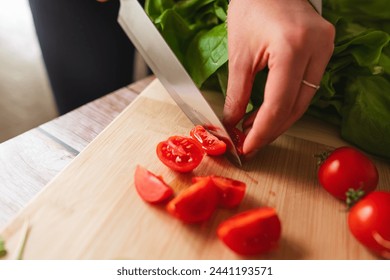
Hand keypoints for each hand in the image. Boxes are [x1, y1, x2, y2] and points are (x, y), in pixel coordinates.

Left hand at [223, 0, 334, 155]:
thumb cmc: (251, 7)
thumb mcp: (239, 54)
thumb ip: (237, 93)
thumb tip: (232, 122)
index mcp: (292, 47)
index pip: (279, 103)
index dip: (262, 131)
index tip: (247, 146)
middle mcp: (317, 48)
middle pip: (295, 106)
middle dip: (270, 129)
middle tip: (249, 142)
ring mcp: (325, 48)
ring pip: (303, 100)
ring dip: (278, 119)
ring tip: (254, 129)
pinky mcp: (324, 49)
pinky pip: (306, 87)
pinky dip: (286, 103)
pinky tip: (268, 111)